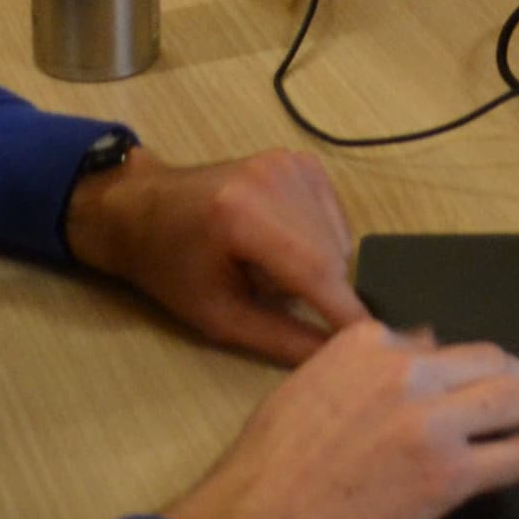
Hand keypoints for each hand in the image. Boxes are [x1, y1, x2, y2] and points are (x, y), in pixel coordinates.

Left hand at [67, 147, 368, 365]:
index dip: (345, 311)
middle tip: (270, 298)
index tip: (372, 344)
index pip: (315, 270)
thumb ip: (279, 338)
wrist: (145, 210)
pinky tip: (279, 245)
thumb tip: (333, 357)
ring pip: (339, 239)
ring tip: (266, 268)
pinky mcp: (300, 161)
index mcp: (244, 214)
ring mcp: (290, 163)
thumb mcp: (217, 316)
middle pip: (332, 256)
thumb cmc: (171, 267)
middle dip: (322, 293)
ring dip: (320, 268)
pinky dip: (319, 242)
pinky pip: (333, 219)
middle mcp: (274, 177)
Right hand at [165, 320, 518, 518]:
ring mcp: (431, 421)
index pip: (442, 343)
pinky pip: (516, 455)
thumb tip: (419, 345)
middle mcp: (405, 372)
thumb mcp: (310, 389)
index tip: (494, 372)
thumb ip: (364, 366)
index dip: (477, 363)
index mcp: (367, 345)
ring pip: (512, 400)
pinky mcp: (448, 473)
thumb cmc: (271, 468)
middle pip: (489, 362)